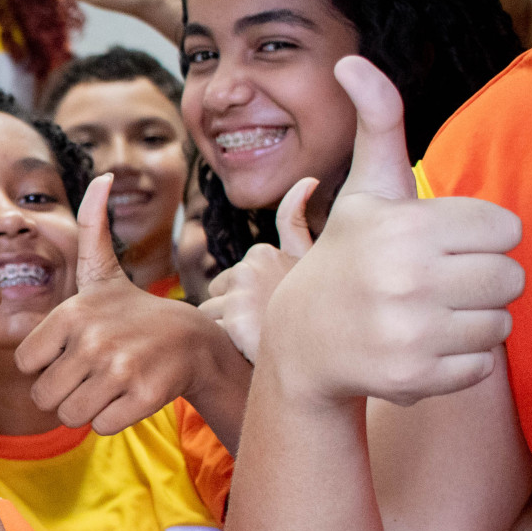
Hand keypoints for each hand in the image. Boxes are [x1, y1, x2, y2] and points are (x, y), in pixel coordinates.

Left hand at [17, 174, 240, 434]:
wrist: (196, 341)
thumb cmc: (135, 311)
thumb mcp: (105, 272)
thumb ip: (91, 229)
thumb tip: (101, 177)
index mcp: (73, 312)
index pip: (25, 364)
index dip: (45, 365)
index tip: (71, 352)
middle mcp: (94, 338)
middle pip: (43, 396)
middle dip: (63, 392)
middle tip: (91, 373)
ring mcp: (120, 368)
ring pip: (70, 415)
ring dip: (87, 407)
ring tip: (109, 382)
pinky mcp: (142, 396)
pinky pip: (101, 426)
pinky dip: (112, 418)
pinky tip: (129, 394)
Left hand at [201, 178, 314, 362]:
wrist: (321, 351)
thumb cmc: (316, 305)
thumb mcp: (309, 259)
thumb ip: (297, 221)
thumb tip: (307, 179)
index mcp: (263, 252)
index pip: (231, 278)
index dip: (247, 296)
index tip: (270, 307)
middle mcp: (250, 267)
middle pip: (217, 292)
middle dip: (234, 309)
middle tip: (264, 323)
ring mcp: (241, 293)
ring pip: (210, 312)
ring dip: (228, 326)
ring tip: (258, 335)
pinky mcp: (234, 318)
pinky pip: (210, 329)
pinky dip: (225, 340)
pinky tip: (249, 345)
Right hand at [260, 57, 523, 405]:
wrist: (302, 344)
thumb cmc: (347, 257)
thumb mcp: (365, 191)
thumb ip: (376, 122)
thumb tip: (351, 60)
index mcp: (405, 227)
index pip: (507, 230)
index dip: (477, 238)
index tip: (435, 246)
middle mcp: (406, 279)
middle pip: (511, 278)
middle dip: (479, 281)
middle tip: (432, 285)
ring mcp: (411, 332)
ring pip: (501, 323)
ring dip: (470, 322)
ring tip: (423, 316)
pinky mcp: (416, 378)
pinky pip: (482, 365)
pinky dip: (456, 362)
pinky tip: (416, 349)